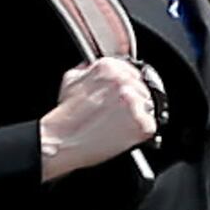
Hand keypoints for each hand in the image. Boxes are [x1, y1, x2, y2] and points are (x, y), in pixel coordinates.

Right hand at [39, 54, 159, 178]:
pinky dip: (139, 134)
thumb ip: (88, 70)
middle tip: (115, 117)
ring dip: (136, 117)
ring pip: (148, 106)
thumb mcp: (70, 81)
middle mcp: (124, 81)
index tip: (120, 99)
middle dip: (132, 102)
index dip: (125, 88)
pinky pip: (150, 127)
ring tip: (116, 127)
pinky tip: (121, 135)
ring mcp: (135, 102)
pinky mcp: (141, 124)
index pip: (131, 71)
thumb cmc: (63, 118)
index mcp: (109, 67)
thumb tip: (93, 69)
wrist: (60, 142)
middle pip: (142, 88)